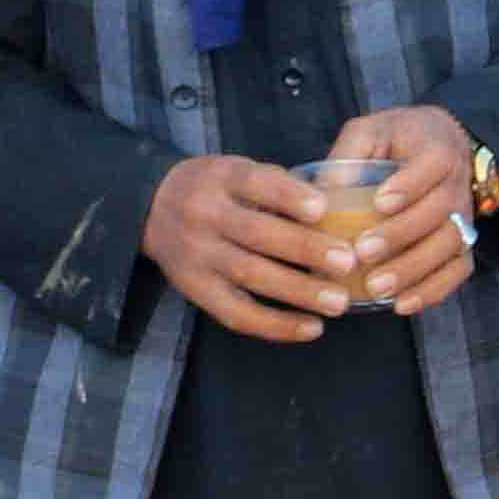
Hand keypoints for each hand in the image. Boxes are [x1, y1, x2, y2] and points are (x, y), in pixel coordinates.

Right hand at [144, 156, 359, 342]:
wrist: (150, 206)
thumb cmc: (217, 190)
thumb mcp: (238, 170)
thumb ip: (279, 185)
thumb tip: (338, 210)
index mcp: (221, 178)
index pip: (255, 183)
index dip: (289, 196)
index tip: (323, 209)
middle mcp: (205, 214)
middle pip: (256, 233)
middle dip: (305, 249)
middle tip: (347, 262)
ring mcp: (197, 254)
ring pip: (249, 275)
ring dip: (298, 291)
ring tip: (338, 302)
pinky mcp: (196, 289)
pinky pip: (236, 313)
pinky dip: (276, 325)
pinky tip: (312, 328)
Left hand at [328, 104, 481, 317]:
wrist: (444, 143)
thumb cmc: (400, 138)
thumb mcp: (371, 130)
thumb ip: (349, 152)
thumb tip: (321, 193)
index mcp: (437, 151)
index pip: (430, 168)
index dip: (408, 186)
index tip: (379, 203)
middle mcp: (457, 185)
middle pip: (438, 214)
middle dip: (400, 236)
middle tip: (361, 252)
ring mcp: (464, 217)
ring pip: (449, 247)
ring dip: (413, 270)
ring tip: (375, 287)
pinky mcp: (463, 243)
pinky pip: (458, 271)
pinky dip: (433, 291)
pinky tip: (402, 303)